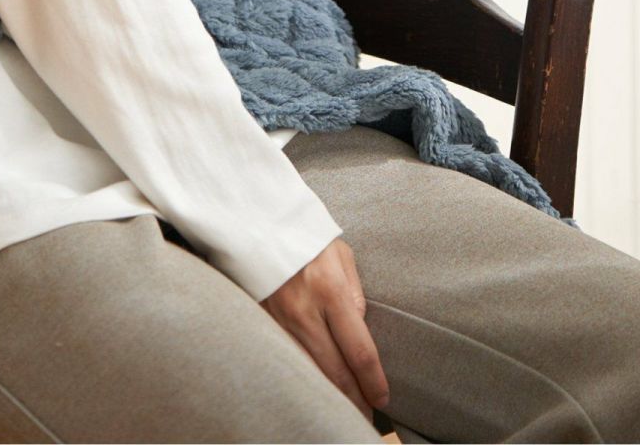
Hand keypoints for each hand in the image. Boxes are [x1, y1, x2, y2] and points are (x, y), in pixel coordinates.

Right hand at [260, 237, 389, 426]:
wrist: (256, 224)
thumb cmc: (305, 236)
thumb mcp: (340, 254)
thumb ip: (354, 293)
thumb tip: (360, 329)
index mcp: (330, 290)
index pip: (359, 350)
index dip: (373, 381)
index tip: (382, 398)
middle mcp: (304, 311)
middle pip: (336, 372)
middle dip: (355, 400)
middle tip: (367, 415)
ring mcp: (280, 321)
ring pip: (311, 373)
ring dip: (331, 396)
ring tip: (346, 408)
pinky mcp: (264, 325)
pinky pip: (289, 362)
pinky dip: (306, 380)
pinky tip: (316, 388)